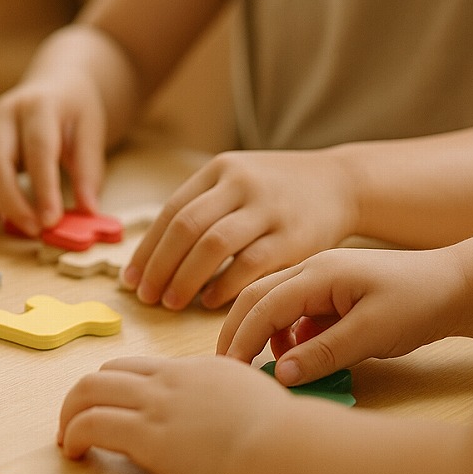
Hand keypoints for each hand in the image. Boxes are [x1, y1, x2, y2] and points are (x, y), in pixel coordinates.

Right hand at [0, 75, 107, 236]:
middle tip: (32, 229)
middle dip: (11, 201)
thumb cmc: (73, 113)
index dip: (44, 188)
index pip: (38, 149)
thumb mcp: (91, 132)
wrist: (54, 85)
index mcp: (39, 106)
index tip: (51, 221)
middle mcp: (5, 113)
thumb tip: (88, 210)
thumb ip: (89, 171)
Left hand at [58, 355, 291, 473]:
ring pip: (88, 391)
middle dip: (82, 397)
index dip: (115, 387)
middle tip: (76, 423)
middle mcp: (168, 380)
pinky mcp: (146, 435)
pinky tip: (75, 453)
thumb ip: (229, 396)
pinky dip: (73, 436)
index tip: (110, 409)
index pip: (138, 367)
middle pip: (105, 373)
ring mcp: (155, 405)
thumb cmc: (281, 433)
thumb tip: (229, 409)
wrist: (280, 445)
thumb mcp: (252, 397)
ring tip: (67, 440)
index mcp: (194, 370)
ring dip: (69, 415)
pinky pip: (91, 424)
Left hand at [122, 149, 357, 309]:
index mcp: (219, 170)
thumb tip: (152, 256)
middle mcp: (241, 183)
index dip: (148, 249)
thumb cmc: (276, 192)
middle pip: (186, 227)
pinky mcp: (293, 235)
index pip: (171, 212)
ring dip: (185, 278)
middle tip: (146, 296)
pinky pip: (249, 264)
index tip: (131, 279)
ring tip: (171, 303)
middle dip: (160, 266)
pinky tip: (209, 302)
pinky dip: (224, 286)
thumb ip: (201, 209)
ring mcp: (268, 208)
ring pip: (213, 245)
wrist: (341, 184)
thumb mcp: (236, 182)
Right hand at [218, 248, 465, 385]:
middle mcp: (313, 269)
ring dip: (265, 333)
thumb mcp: (371, 334)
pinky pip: (296, 310)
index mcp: (320, 273)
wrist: (461, 285)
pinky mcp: (332, 291)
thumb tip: (280, 376)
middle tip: (228, 366)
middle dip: (238, 331)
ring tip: (273, 366)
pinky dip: (289, 333)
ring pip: (274, 302)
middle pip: (257, 297)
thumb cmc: (421, 303)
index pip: (264, 306)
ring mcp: (322, 277)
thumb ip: (323, 354)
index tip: (229, 370)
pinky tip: (303, 353)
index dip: (242, 339)